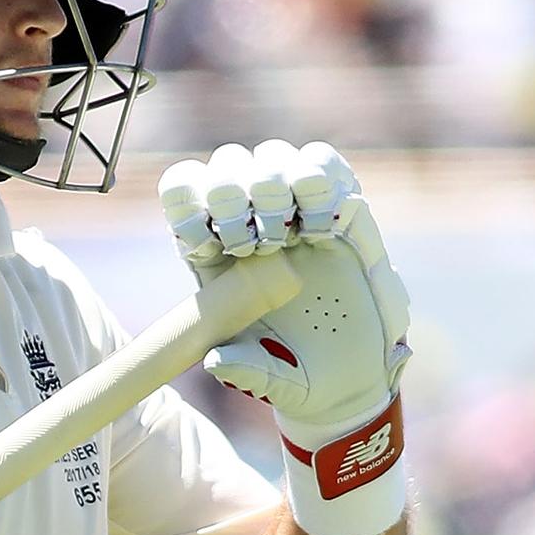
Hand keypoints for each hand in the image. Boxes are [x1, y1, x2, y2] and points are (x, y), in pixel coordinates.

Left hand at [158, 140, 412, 534]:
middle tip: (254, 242)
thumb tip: (217, 359)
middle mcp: (251, 224)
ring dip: (276, 185)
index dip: (188, 203)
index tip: (208, 242)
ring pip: (271, 156)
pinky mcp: (338, 211)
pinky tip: (325, 228)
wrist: (349, 379)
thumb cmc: (292, 375)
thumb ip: (243, 368)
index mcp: (215, 254)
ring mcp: (294, 212)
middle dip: (233, 193)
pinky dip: (321, 181)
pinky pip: (323, 163)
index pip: (185, 196)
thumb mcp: (265, 379)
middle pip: (226, 166)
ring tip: (292, 234)